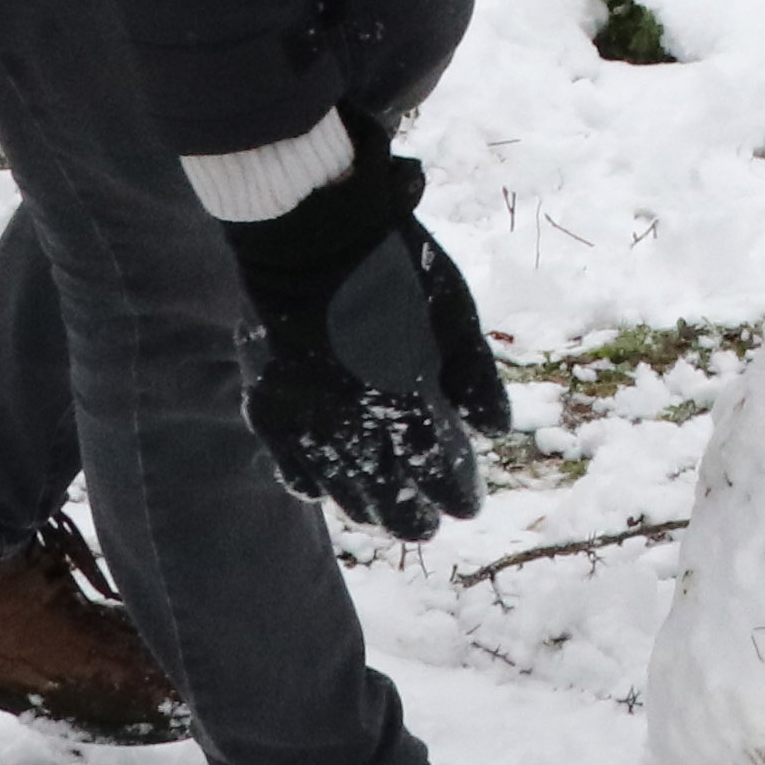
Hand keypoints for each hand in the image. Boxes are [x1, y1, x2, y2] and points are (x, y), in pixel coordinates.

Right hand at [228, 121, 514, 541]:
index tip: (467, 505)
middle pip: (385, 494)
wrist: (306, 237)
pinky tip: (319, 493)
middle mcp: (352, 426)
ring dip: (362, 505)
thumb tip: (496, 429)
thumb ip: (476, 377)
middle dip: (409, 514)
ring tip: (378, 517)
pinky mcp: (268, 408)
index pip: (437, 470)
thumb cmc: (394, 266)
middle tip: (426, 527)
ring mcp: (305, 421)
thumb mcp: (455, 311)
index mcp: (406, 402)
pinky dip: (309, 482)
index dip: (455, 492)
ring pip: (337, 487)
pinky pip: (289, 464)